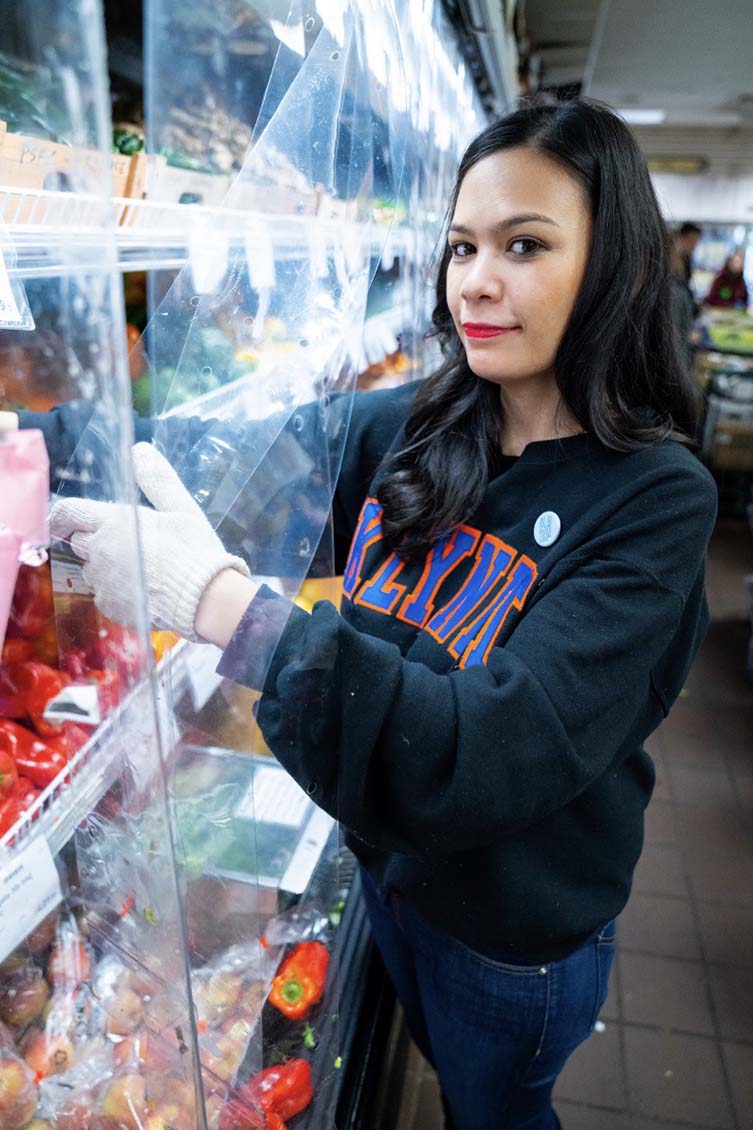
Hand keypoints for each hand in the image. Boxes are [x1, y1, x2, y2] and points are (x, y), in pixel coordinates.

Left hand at [50, 443, 250, 640]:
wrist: (205, 599)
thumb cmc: (195, 550)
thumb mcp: (181, 508)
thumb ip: (157, 479)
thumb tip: (140, 450)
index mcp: (113, 522)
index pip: (70, 512)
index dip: (63, 515)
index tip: (64, 520)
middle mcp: (100, 551)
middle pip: (80, 541)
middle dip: (96, 540)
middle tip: (128, 544)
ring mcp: (103, 581)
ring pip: (91, 570)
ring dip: (105, 567)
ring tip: (139, 570)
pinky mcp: (110, 606)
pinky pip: (103, 595)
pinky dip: (116, 591)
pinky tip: (141, 590)